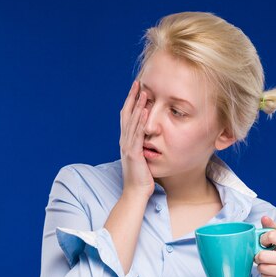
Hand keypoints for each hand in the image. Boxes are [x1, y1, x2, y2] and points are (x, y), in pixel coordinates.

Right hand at [119, 80, 154, 198]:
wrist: (135, 193)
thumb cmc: (141, 178)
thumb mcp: (142, 158)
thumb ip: (144, 147)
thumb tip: (151, 138)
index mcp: (126, 142)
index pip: (127, 117)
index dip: (131, 102)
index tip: (137, 89)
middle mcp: (124, 141)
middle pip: (126, 114)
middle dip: (132, 98)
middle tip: (138, 83)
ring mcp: (128, 147)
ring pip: (132, 121)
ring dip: (138, 105)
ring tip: (144, 92)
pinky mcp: (134, 153)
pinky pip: (137, 134)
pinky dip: (141, 121)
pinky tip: (145, 111)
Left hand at [254, 216, 275, 276]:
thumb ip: (274, 230)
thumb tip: (264, 218)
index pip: (272, 235)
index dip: (263, 239)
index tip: (264, 243)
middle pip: (263, 255)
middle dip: (259, 257)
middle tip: (263, 258)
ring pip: (262, 267)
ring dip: (262, 267)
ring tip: (269, 267)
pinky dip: (265, 276)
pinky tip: (273, 275)